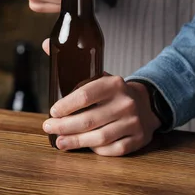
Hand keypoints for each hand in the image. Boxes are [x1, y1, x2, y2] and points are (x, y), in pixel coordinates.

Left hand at [41, 44, 160, 156]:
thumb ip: (74, 63)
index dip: (66, 106)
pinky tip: (85, 147)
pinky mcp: (137, 139)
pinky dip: (97, 150)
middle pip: (89, 120)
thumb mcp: (100, 75)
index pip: (85, 95)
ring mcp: (133, 122)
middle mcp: (126, 103)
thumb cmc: (114, 92)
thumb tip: (47, 44)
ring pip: (99, 138)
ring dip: (76, 141)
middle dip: (64, 126)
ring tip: (60, 141)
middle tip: (49, 127)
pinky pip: (113, 150)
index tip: (53, 112)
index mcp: (115, 84)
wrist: (147, 104)